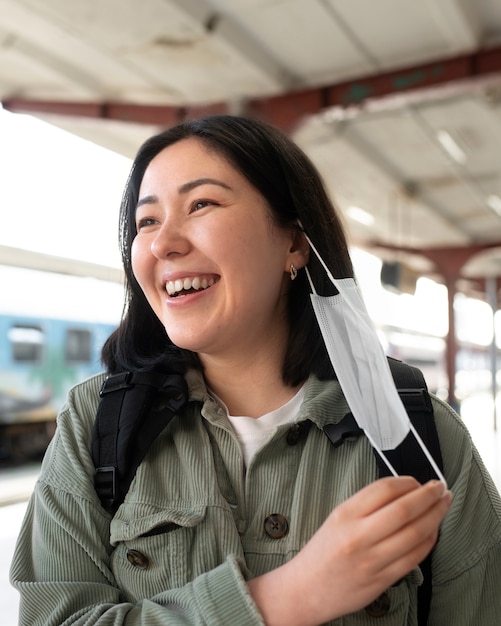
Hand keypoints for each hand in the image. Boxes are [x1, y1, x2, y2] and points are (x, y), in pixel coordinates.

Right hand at [248, 476, 451, 625]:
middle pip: (404, 509)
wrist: (307, 589)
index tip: (419, 481)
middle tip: (440, 488)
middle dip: (429, 496)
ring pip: (415, 533)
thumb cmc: (323, 552)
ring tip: (443, 505)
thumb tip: (404, 492)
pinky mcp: (382, 580)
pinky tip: (433, 531)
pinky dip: (429, 541)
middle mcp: (358, 536)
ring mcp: (372, 560)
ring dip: (435, 516)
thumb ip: (367, 505)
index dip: (408, 482)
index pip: (384, 489)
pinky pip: (414, 558)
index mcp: (345, 515)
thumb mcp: (338, 518)